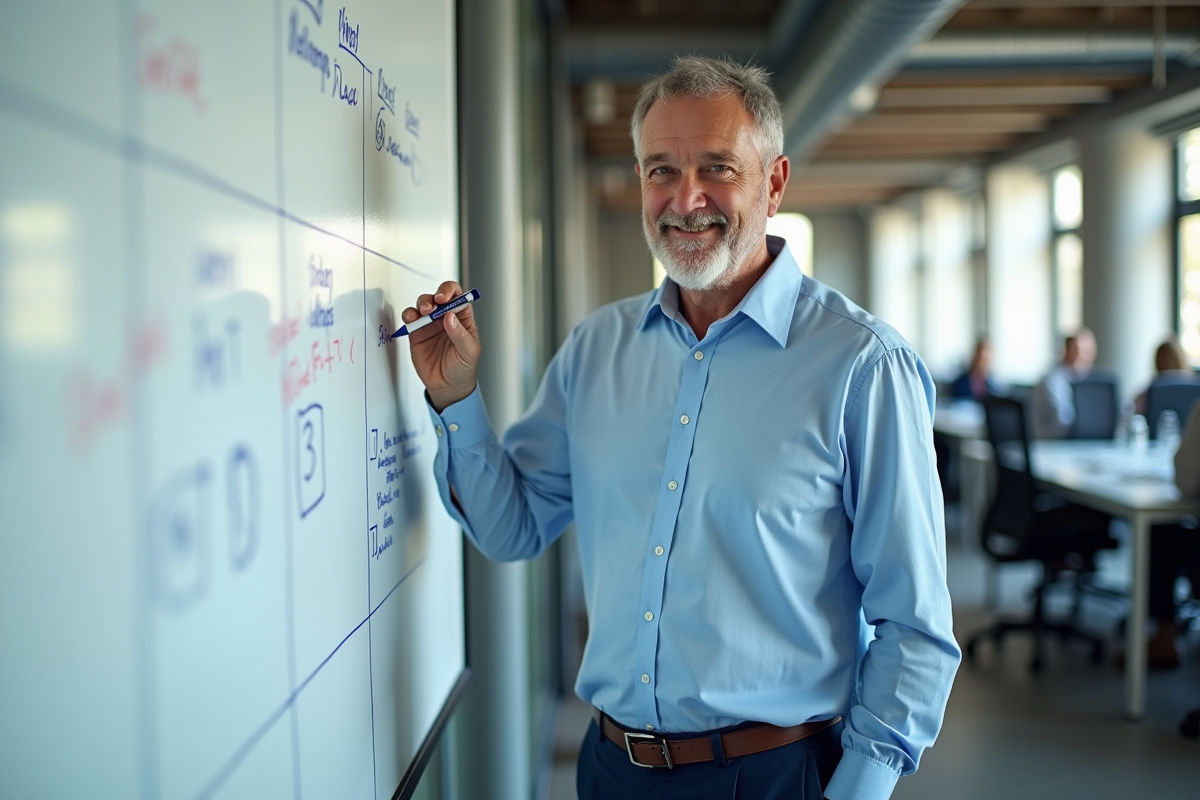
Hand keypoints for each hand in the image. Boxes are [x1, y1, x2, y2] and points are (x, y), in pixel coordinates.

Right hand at [402, 281, 480, 411]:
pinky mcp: (417, 333)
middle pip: (438, 297)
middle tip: (432, 307)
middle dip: (434, 297)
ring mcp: (430, 324)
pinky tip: (411, 318)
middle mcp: (446, 318)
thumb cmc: (463, 368)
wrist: (448, 387)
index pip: (458, 296)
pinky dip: (408, 315)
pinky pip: (410, 318)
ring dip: (421, 304)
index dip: (450, 292)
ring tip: (423, 313)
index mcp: (462, 318)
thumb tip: (450, 317)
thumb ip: (460, 334)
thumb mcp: (469, 352)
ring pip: (423, 304)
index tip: (444, 298)